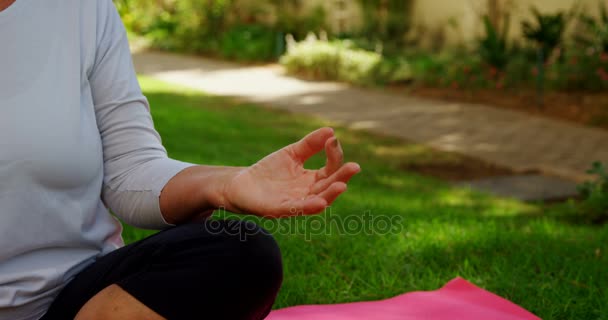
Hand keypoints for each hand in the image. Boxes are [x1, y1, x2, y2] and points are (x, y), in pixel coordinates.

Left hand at [221, 127, 359, 217]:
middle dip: (342, 177)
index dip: (334, 156)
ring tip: (341, 185)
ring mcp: (295, 203)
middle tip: (354, 167)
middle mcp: (308, 193)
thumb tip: (331, 131)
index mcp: (312, 180)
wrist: (241, 184)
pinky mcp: (279, 210)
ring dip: (330, 194)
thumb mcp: (292, 153)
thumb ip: (310, 144)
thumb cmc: (269, 170)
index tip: (333, 140)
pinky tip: (319, 202)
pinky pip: (296, 210)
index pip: (331, 170)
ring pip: (318, 200)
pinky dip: (308, 207)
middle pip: (329, 186)